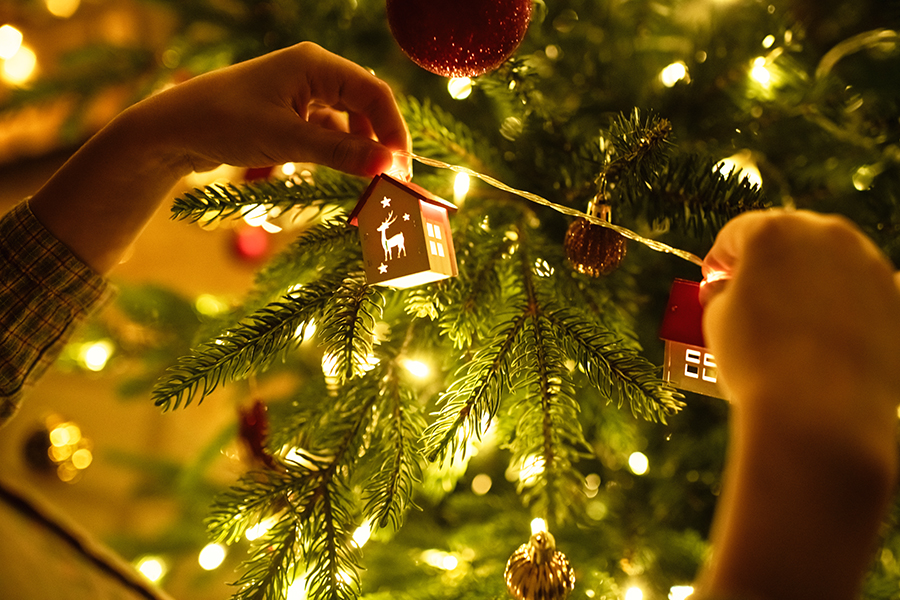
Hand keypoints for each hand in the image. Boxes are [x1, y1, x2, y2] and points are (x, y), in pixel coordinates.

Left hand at [129, 41, 410, 177]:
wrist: (172, 130)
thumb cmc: (224, 124)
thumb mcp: (286, 141)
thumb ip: (340, 152)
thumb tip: (389, 165)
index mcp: (315, 64)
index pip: (375, 93)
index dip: (394, 131)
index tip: (401, 169)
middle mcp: (313, 72)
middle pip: (367, 105)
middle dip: (382, 141)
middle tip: (392, 179)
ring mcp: (302, 91)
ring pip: (350, 119)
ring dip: (361, 148)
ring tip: (369, 180)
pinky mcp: (291, 112)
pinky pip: (330, 129)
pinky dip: (339, 150)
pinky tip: (342, 171)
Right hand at [696, 209, 899, 599]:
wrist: (821, 420)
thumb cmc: (753, 369)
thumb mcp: (718, 327)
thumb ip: (726, 296)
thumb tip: (735, 292)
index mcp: (775, 231)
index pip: (739, 234)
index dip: (719, 268)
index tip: (712, 293)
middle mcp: (829, 236)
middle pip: (789, 246)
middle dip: (764, 276)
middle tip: (744, 318)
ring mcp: (870, 270)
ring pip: (828, 273)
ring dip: (803, 295)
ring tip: (784, 342)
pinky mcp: (897, 305)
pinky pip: (857, 303)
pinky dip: (838, 319)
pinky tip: (822, 354)